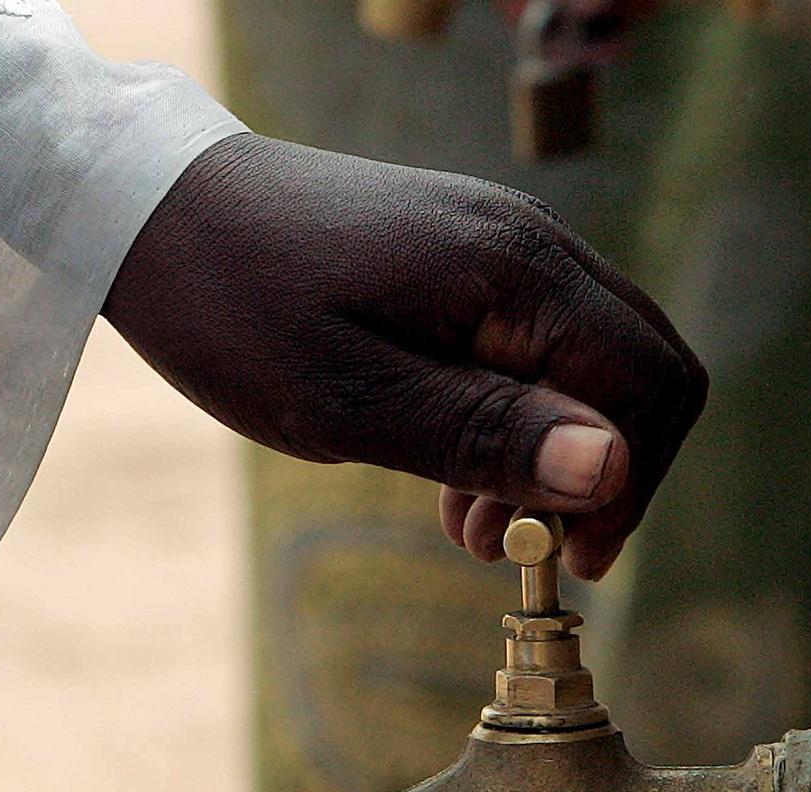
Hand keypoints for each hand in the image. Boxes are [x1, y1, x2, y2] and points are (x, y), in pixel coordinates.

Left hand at [104, 132, 706, 579]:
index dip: (629, 485)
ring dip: (556, 460)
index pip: (647, 384)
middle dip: (604, 475)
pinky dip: (520, 427)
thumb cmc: (241, 307)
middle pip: (642, 371)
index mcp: (516, 271)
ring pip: (592, 368)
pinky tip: (458, 482)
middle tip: (532, 549)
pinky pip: (539, 354)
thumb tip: (609, 469)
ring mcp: (505, 250)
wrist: (163, 215)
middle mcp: (531, 247)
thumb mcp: (354, 400)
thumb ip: (486, 434)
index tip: (572, 559)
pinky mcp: (472, 267)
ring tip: (477, 528)